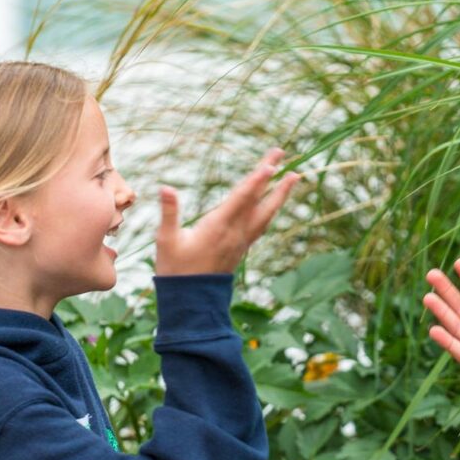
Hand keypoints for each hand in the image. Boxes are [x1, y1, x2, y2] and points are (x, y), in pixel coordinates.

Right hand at [156, 148, 300, 274]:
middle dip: (274, 179)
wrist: (191, 302)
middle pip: (260, 201)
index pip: (242, 199)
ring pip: (266, 214)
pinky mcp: (242, 248)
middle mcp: (236, 233)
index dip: (256, 180)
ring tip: (293, 177)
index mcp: (218, 227)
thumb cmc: (175, 270)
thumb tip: (166, 188)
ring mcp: (242, 241)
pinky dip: (271, 209)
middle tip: (285, 157)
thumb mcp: (166, 241)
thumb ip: (169, 213)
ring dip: (280, 194)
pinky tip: (275, 203)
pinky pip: (262, 224)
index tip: (271, 164)